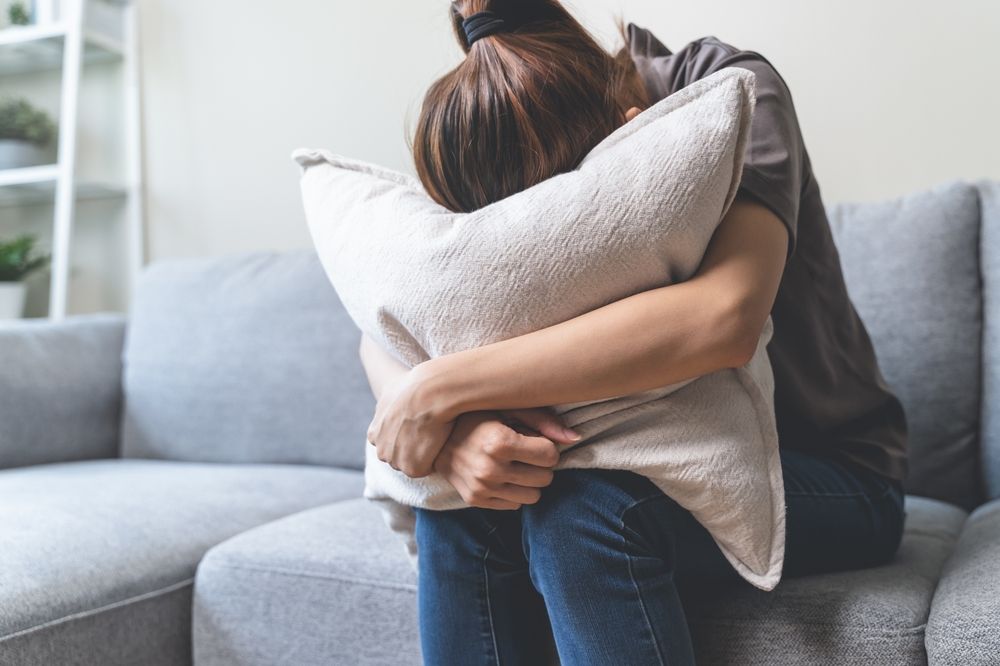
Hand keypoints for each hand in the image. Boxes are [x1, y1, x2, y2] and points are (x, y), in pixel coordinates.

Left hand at [367, 363, 455, 478]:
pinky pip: (427, 468)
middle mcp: (380, 450)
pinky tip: (441, 440)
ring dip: (425, 453)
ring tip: (436, 434)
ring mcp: (395, 461)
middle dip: (413, 447)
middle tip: (430, 430)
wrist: (428, 392)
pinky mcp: (412, 468)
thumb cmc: (414, 387)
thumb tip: (390, 397)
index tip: (418, 424)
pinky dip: (436, 458)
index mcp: (374, 434)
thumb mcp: (391, 390)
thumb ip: (387, 403)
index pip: (391, 442)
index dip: (407, 434)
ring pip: (413, 463)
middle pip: (400, 456)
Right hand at [434, 407, 580, 509]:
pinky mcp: (475, 500)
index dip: (546, 446)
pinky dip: (513, 491)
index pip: (550, 456)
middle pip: (545, 478)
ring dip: (530, 481)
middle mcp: (489, 469)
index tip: (535, 439)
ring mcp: (481, 488)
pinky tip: (502, 474)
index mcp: (498, 442)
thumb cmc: (477, 415)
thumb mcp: (508, 408)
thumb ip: (543, 421)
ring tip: (515, 464)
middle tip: (526, 452)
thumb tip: (576, 439)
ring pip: (533, 496)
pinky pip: (515, 505)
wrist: (434, 435)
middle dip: (541, 464)